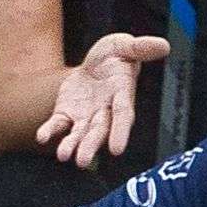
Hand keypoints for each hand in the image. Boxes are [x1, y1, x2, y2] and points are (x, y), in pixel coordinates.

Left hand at [37, 33, 163, 167]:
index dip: (120, 132)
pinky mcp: (67, 113)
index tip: (117, 150)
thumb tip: (165, 45)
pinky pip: (58, 125)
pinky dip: (50, 131)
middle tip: (82, 161)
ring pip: (79, 134)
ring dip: (71, 145)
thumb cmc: (116, 55)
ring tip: (64, 156)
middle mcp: (104, 112)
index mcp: (122, 96)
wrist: (95, 63)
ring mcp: (85, 115)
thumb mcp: (126, 45)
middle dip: (90, 146)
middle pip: (98, 132)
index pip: (123, 116)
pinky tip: (42, 137)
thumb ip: (141, 47)